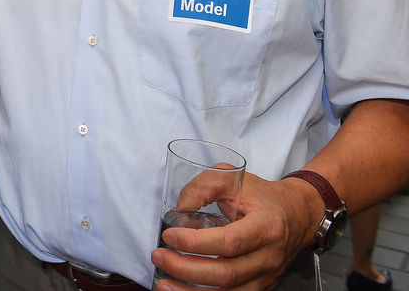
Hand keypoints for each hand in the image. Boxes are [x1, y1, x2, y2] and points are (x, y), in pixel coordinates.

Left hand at [151, 173, 318, 290]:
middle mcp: (269, 256)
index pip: (230, 242)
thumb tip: (178, 209)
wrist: (297, 214)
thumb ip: (203, 187)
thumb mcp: (233, 178)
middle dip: (186, 269)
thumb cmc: (263, 196)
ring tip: (164, 283)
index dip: (196, 243)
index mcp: (266, 226)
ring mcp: (267, 276)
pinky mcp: (261, 287)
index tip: (170, 235)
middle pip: (226, 273)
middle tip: (159, 256)